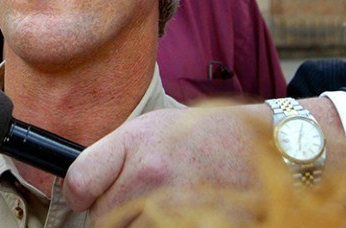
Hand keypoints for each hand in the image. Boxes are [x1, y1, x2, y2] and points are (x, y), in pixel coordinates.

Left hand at [62, 106, 263, 220]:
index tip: (88, 197)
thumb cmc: (209, 137)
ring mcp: (174, 212)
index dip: (81, 194)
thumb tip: (81, 189)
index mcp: (136, 145)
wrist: (266, 150)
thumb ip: (115, 156)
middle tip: (138, 203)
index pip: (79, 183)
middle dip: (113, 216)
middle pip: (101, 220)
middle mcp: (150, 178)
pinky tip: (180, 219)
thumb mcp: (155, 127)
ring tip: (161, 212)